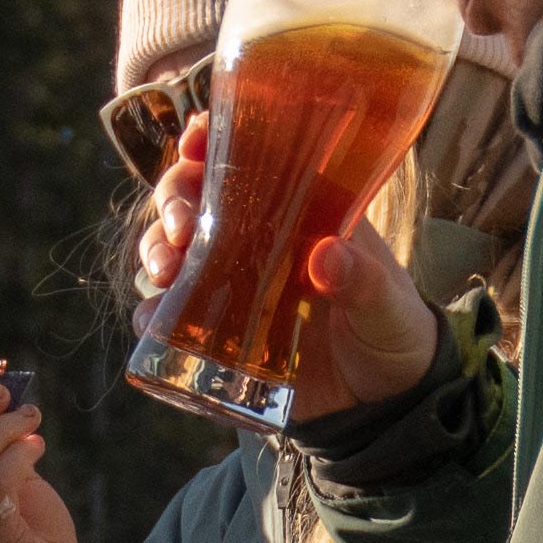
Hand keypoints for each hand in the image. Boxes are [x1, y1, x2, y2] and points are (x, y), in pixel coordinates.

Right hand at [142, 112, 443, 437]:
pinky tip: (153, 319)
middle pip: (194, 196)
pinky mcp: (215, 332)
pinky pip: (167, 316)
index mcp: (300, 210)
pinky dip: (151, 314)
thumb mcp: (387, 304)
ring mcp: (230, 282)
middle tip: (181, 229)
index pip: (249, 158)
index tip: (196, 140)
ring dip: (154, 249)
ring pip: (171, 248)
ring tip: (165, 271)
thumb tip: (327, 257)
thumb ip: (364, 281)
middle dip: (174, 200)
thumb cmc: (391, 331)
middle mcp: (255, 238)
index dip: (213, 141)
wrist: (381, 402)